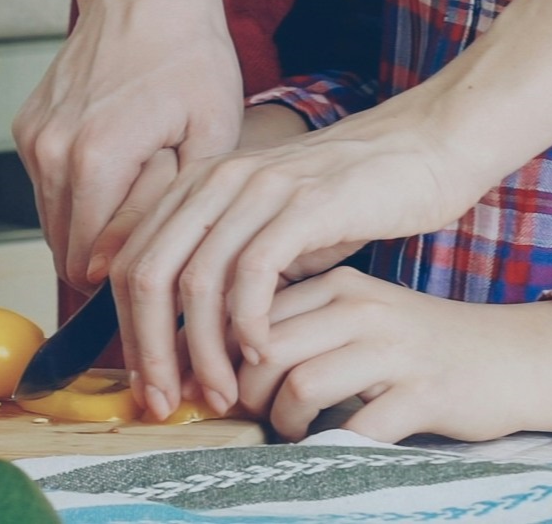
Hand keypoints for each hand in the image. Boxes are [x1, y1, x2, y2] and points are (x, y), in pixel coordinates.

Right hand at [14, 0, 247, 288]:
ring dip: (95, 225)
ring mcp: (32, 138)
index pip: (91, 267)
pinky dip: (81, 192)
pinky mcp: (26, 127)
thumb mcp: (210, 135)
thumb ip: (165, 211)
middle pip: (68, 253)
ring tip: (147, 190)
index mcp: (94, 161)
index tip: (169, 265)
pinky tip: (124, 162)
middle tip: (165, 227)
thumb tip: (124, 269)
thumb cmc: (187, 51)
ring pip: (55, 222)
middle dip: (112, 259)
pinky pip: (49, 188)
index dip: (132, 279)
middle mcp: (49, 153)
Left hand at [116, 0, 551, 414]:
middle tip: (164, 401)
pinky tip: (260, 355)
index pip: (134, 260)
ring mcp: (260, 188)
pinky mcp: (305, 204)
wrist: (424, 150)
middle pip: (150, 272)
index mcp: (199, 184)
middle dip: (148, 347)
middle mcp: (217, 179)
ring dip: (200, 347)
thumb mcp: (272, 226)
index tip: (143, 382)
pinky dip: (247, 320)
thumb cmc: (351, 199)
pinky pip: (254, 269)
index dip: (127, 328)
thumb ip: (226, 261)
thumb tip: (180, 325)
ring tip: (220, 393)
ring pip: (197, 277)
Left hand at [232, 271, 551, 443]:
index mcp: (341, 284)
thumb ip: (308, 324)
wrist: (515, 357)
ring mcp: (395, 352)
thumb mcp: (364, 314)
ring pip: (301, 385)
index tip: (222, 382)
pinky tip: (331, 448)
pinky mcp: (423, 395)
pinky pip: (357, 428)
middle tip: (249, 414)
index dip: (224, 355)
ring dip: (284, 421)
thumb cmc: (425, 343)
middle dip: (245, 391)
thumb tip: (231, 357)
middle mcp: (364, 309)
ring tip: (292, 430)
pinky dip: (331, 447)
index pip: (253, 312)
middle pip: (267, 348)